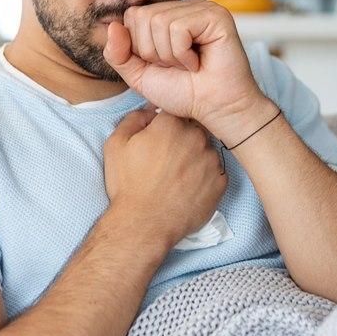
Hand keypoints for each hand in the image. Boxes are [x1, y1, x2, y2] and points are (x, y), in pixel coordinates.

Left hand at [102, 0, 270, 140]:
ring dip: (169, 55)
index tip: (163, 64)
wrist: (214, 109)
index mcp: (168, 15)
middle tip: (177, 66)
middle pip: (143, 17)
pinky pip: (178, 28)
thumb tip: (112, 26)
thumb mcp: (139, 75)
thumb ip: (119, 54)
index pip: (132, 16)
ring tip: (189, 65)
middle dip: (153, 52)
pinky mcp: (215, 16)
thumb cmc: (183, 92)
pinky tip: (198, 62)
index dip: (140, 47)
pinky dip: (182, 53)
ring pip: (159, 22)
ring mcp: (202, 8)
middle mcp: (185, 7)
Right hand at [102, 106, 226, 248]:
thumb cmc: (128, 185)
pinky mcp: (221, 183)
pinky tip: (188, 187)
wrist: (144, 224)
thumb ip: (134, 118)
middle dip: (182, 141)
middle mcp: (196, 138)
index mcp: (171, 125)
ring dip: (195, 158)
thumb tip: (150, 111)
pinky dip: (205, 177)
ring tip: (177, 177)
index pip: (174, 112)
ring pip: (206, 151)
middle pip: (193, 130)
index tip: (158, 139)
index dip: (165, 125)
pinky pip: (215, 173)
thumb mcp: (116, 144)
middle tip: (166, 161)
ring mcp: (211, 161)